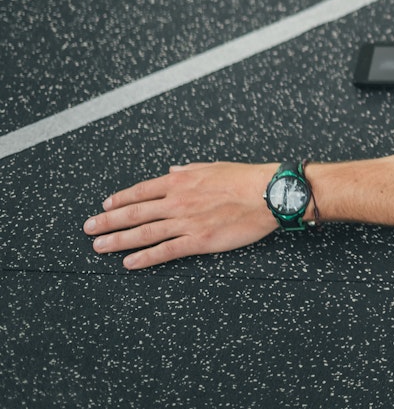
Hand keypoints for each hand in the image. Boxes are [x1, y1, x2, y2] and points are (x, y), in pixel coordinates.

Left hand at [85, 162, 280, 269]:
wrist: (269, 194)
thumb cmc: (247, 178)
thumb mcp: (214, 167)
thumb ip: (190, 170)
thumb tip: (173, 171)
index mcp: (182, 181)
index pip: (142, 190)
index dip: (121, 199)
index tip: (106, 206)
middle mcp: (178, 201)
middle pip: (135, 212)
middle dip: (108, 222)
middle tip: (89, 229)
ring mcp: (186, 221)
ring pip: (143, 232)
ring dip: (118, 240)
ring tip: (99, 246)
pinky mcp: (198, 240)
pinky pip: (165, 250)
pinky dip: (145, 257)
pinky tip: (129, 263)